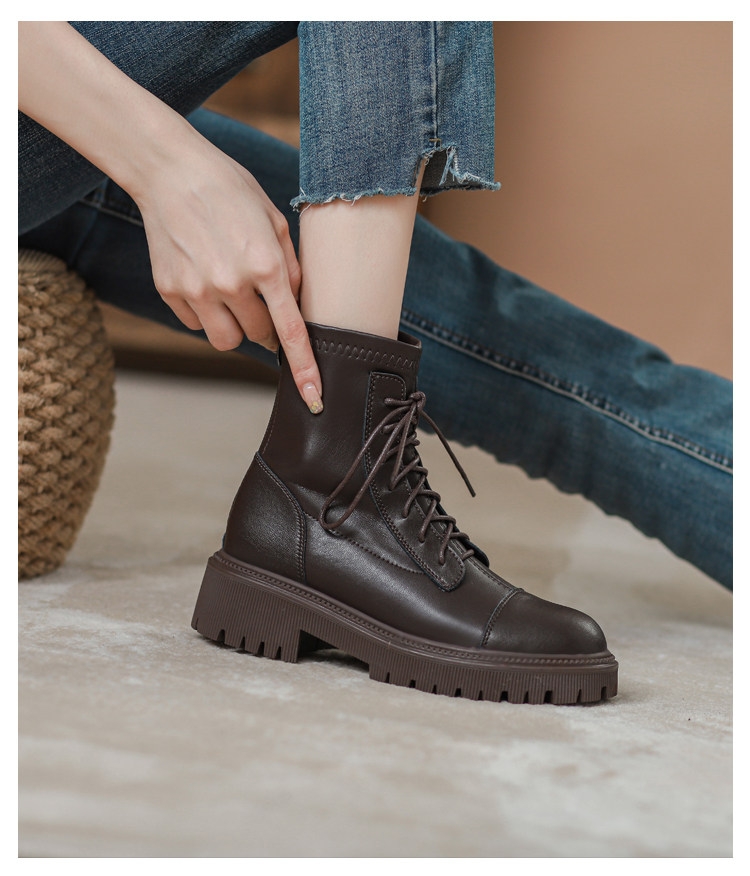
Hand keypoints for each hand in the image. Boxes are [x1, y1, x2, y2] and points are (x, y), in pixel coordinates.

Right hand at [136, 135, 323, 412]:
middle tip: (256, 292)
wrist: (170, 171)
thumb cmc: (230, 191)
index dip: (303, 368)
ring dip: (234, 326)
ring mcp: (197, 289)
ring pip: (226, 340)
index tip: (313, 396)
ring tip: (228, 290)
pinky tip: (202, 277)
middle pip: (258, 336)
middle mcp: (230, 283)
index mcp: (265, 265)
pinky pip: (196, 324)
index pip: (289, 331)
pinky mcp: (170, 290)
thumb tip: (297, 308)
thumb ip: (291, 268)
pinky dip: (204, 311)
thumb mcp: (274, 221)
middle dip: (264, 323)